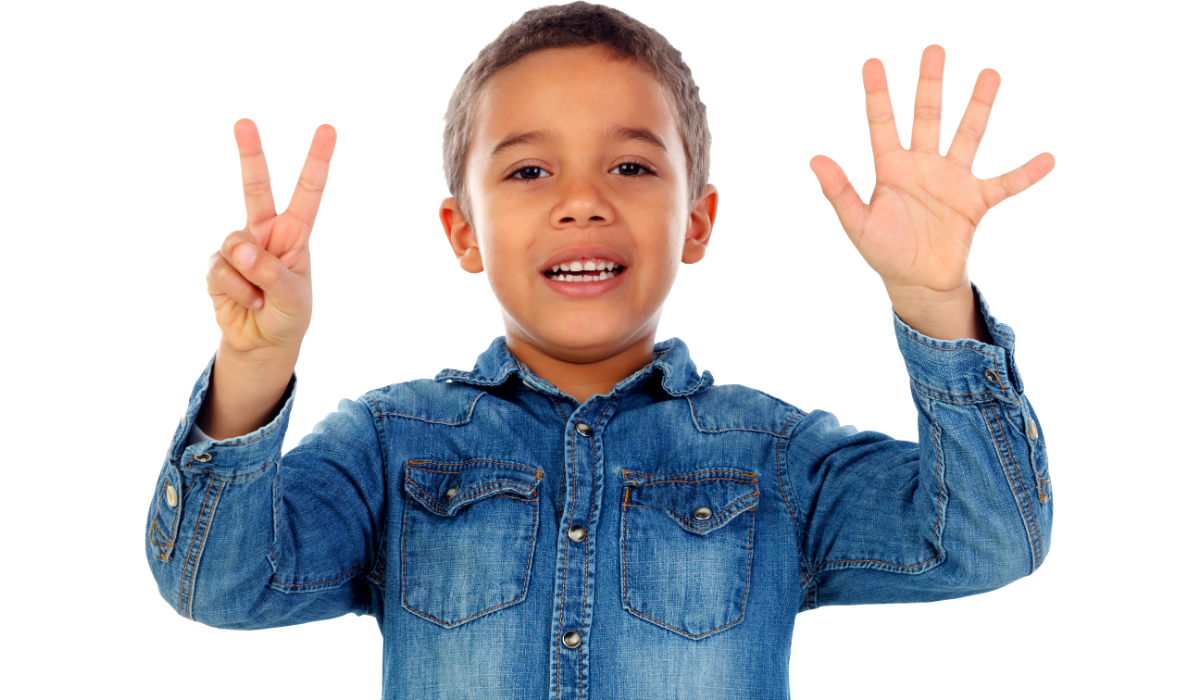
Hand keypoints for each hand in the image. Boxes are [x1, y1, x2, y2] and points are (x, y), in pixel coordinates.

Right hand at [205, 119, 336, 355]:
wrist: (261, 343)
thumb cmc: (288, 315)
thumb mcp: (293, 297)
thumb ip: (270, 272)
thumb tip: (239, 249)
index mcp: (295, 233)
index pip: (308, 192)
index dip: (317, 161)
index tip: (328, 129)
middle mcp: (265, 232)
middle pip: (256, 187)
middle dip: (250, 154)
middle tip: (244, 121)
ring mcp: (238, 247)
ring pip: (233, 243)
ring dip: (248, 276)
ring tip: (261, 296)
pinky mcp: (216, 265)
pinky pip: (220, 270)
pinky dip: (235, 291)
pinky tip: (246, 302)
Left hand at [810, 45, 1053, 297]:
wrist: (917, 283)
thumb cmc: (884, 252)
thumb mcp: (856, 224)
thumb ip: (838, 192)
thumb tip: (814, 158)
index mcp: (890, 169)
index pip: (881, 123)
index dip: (876, 94)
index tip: (872, 62)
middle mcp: (922, 166)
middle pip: (927, 117)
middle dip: (930, 85)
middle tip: (934, 50)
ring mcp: (951, 180)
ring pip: (967, 135)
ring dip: (979, 106)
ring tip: (990, 73)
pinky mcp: (975, 201)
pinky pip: (1006, 184)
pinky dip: (1026, 173)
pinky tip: (1047, 157)